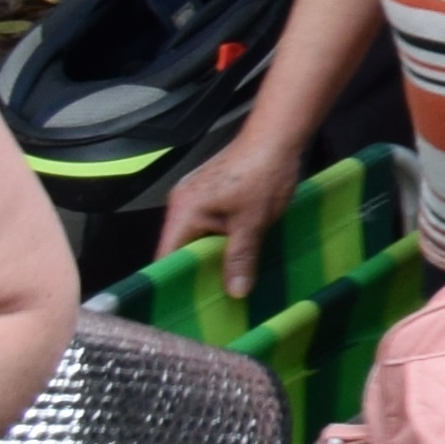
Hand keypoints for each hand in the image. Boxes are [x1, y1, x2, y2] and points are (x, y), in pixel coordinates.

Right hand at [162, 122, 307, 298]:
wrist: (277, 137)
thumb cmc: (263, 175)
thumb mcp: (254, 222)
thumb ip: (241, 257)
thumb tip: (235, 292)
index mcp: (184, 211)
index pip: (167, 255)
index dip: (174, 281)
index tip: (184, 306)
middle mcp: (181, 204)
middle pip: (180, 249)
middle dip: (196, 273)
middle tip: (209, 303)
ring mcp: (195, 198)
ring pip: (196, 239)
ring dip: (210, 258)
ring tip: (224, 286)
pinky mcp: (210, 195)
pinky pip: (207, 226)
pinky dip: (218, 242)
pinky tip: (235, 258)